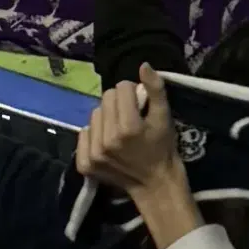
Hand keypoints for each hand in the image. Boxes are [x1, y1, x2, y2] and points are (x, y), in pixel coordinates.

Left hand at [78, 65, 196, 247]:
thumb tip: (143, 65)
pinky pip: (83, 133)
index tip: (141, 104)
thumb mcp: (165, 116)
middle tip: (130, 116)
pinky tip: (107, 141)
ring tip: (119, 129)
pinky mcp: (85, 164)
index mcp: (128, 127)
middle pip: (105, 99)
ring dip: (107, 117)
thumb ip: (155, 89)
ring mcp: (94, 154)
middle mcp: (107, 140)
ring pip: (94, 115)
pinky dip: (94, 133)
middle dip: (119, 102)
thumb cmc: (162, 147)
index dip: (133, 92)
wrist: (153, 183)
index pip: (121, 88)